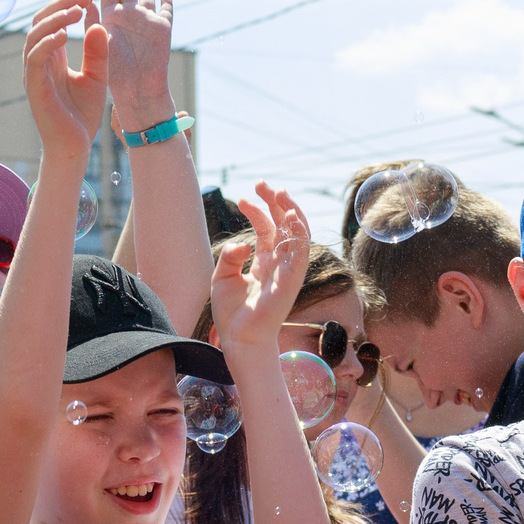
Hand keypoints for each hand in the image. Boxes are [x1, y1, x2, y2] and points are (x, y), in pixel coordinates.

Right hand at [23, 0, 108, 161]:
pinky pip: (34, 58)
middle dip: (59, 5)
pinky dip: (46, 42)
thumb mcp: (97, 76)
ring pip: (34, 35)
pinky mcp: (33, 86)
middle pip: (39, 21)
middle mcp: (39, 61)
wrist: (76, 146)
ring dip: (53, 19)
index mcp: (53, 56)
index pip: (53, 21)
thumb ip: (97, 51)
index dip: (67, 5)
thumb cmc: (83, 114)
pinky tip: (64, 35)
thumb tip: (97, 22)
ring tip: (75, 11)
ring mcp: (34, 73)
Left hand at [99, 0, 176, 130]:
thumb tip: (88, 3)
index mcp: (112, 19)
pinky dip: (167, 3)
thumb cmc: (116, 73)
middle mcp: (129, 18)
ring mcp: (146, 22)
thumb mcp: (102, 44)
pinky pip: (166, 12)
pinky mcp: (163, 29)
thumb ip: (95, 24)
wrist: (138, 89)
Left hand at [208, 185, 312, 356]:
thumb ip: (230, 256)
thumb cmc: (231, 313)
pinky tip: (291, 215)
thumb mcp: (222, 277)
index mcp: (264, 262)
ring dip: (291, 211)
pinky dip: (299, 233)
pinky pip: (301, 252)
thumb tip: (241, 243)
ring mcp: (287, 271)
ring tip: (278, 192)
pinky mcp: (291, 280)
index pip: (267, 229)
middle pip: (284, 226)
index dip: (257, 211)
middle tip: (262, 184)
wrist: (239, 338)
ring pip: (297, 234)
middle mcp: (279, 264)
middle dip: (275, 203)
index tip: (243, 198)